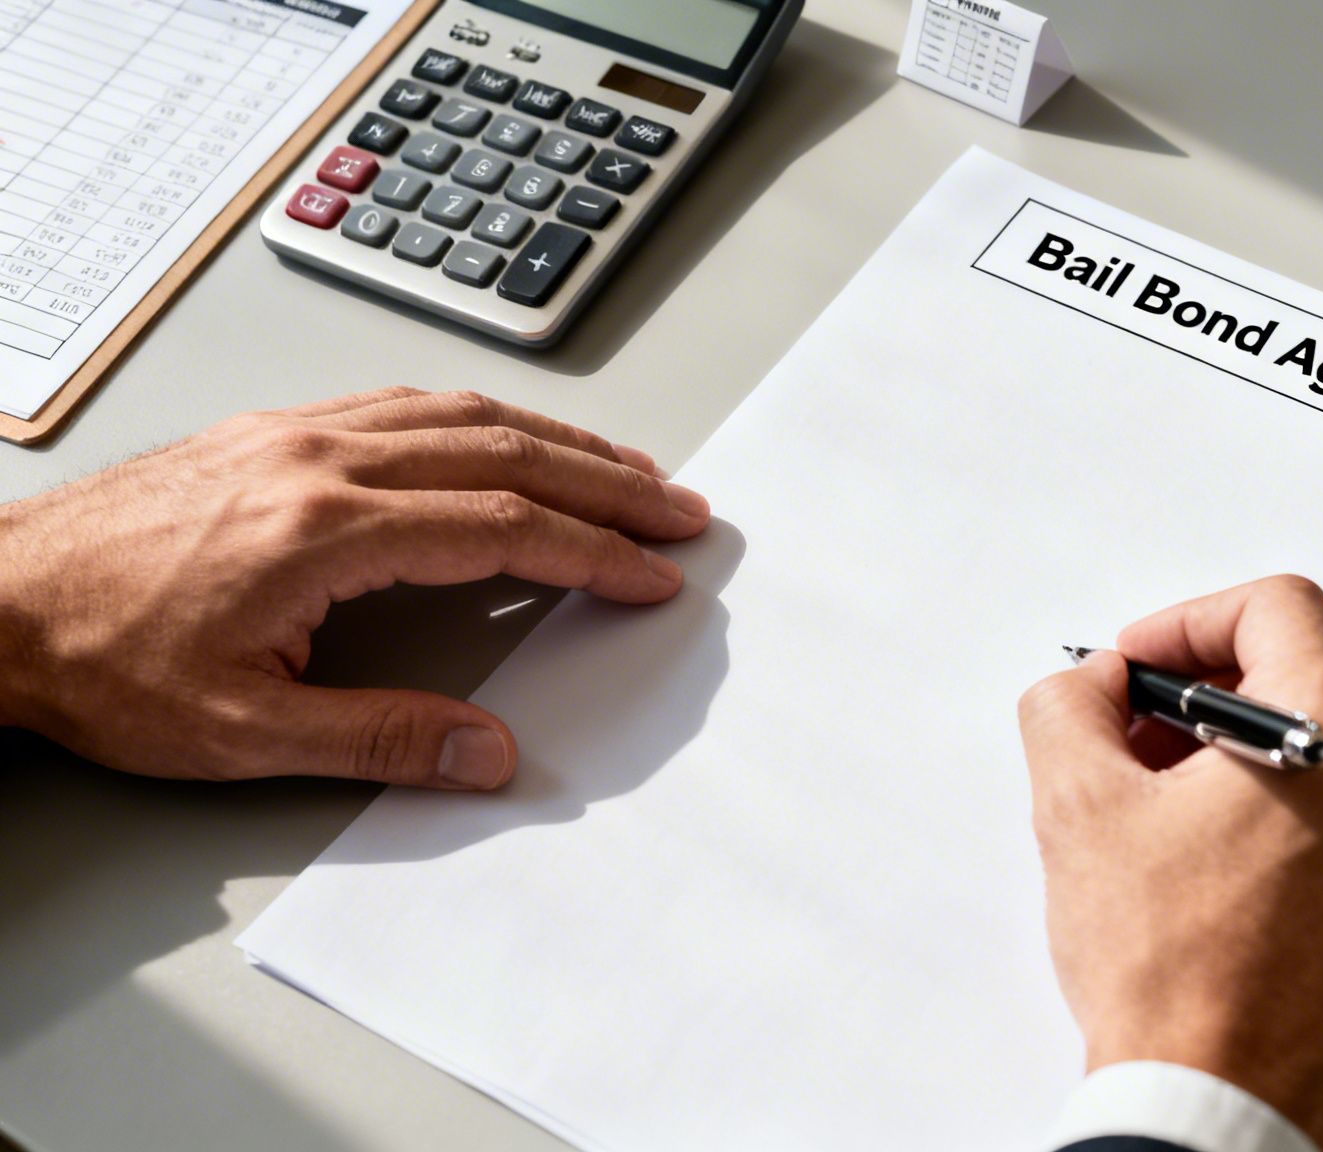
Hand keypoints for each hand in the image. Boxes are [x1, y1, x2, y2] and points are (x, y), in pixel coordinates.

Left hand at [0, 387, 708, 789]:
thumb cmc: (101, 662)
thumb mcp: (242, 734)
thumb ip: (381, 737)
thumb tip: (489, 750)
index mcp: (324, 529)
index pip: (502, 526)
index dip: (593, 553)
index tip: (653, 575)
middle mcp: (321, 459)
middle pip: (505, 452)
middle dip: (608, 480)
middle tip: (680, 506)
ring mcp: (297, 432)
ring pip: (461, 413)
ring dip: (557, 439)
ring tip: (623, 466)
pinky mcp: (274, 429)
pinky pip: (407, 403)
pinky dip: (484, 417)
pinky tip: (507, 435)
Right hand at [1017, 575, 1322, 1150]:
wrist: (1222, 1108)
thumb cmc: (1170, 976)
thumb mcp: (1077, 808)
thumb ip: (1072, 705)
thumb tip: (1093, 685)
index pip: (1276, 606)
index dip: (1188, 622)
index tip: (1143, 668)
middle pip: (1306, 681)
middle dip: (1210, 701)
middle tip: (1138, 748)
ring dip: (1250, 765)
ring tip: (1175, 824)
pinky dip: (1294, 826)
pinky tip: (1225, 878)